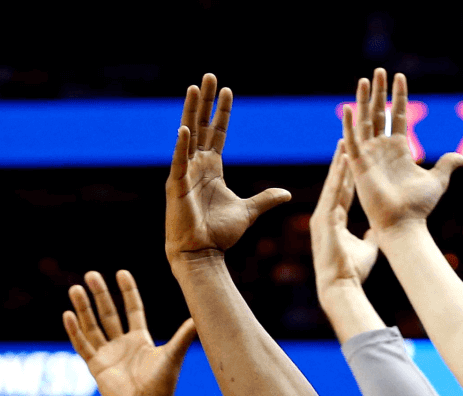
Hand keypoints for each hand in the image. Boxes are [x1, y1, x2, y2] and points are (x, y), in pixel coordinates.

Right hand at [63, 269, 195, 395]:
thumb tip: (200, 317)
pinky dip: (75, 331)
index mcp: (140, 339)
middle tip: (91, 274)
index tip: (121, 272)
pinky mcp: (96, 367)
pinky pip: (82, 345)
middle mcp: (122, 344)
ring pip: (92, 326)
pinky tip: (68, 314)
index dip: (127, 291)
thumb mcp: (172, 355)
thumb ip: (183, 336)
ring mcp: (108, 355)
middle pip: (108, 313)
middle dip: (99, 294)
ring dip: (83, 308)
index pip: (132, 309)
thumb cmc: (162, 384)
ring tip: (75, 288)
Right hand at [164, 73, 291, 257]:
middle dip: (204, 101)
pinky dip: (182, 146)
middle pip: (201, 126)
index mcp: (211, 169)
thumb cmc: (220, 234)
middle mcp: (196, 166)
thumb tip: (286, 193)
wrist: (202, 253)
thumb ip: (265, 199)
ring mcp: (184, 173)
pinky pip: (179, 162)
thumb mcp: (249, 211)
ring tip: (193, 88)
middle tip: (209, 76)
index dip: (221, 112)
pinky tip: (184, 128)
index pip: (216, 133)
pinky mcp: (176, 186)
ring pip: (188, 136)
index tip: (226, 90)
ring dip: (191, 112)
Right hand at [312, 141, 378, 293]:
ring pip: (332, 183)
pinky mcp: (324, 219)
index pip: (342, 192)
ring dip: (339, 163)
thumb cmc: (352, 271)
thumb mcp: (366, 249)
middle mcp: (326, 215)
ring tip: (344, 142)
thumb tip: (376, 232)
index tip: (352, 159)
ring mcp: (323, 216)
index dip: (347, 176)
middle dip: (341, 162)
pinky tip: (344, 160)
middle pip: (335, 183)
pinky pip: (333, 192)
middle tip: (345, 141)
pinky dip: (339, 175)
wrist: (340, 286)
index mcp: (335, 220)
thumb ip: (370, 238)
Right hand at [342, 69, 462, 232]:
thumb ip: (447, 164)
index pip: (398, 115)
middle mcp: (383, 149)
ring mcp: (370, 155)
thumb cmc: (418, 206)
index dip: (399, 96)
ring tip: (364, 79)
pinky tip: (347, 108)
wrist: (405, 224)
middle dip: (379, 91)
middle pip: (379, 113)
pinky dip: (349, 125)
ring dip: (363, 101)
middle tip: (379, 70)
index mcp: (400, 149)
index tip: (400, 77)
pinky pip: (353, 141)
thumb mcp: (438, 180)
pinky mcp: (360, 165)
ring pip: (365, 122)